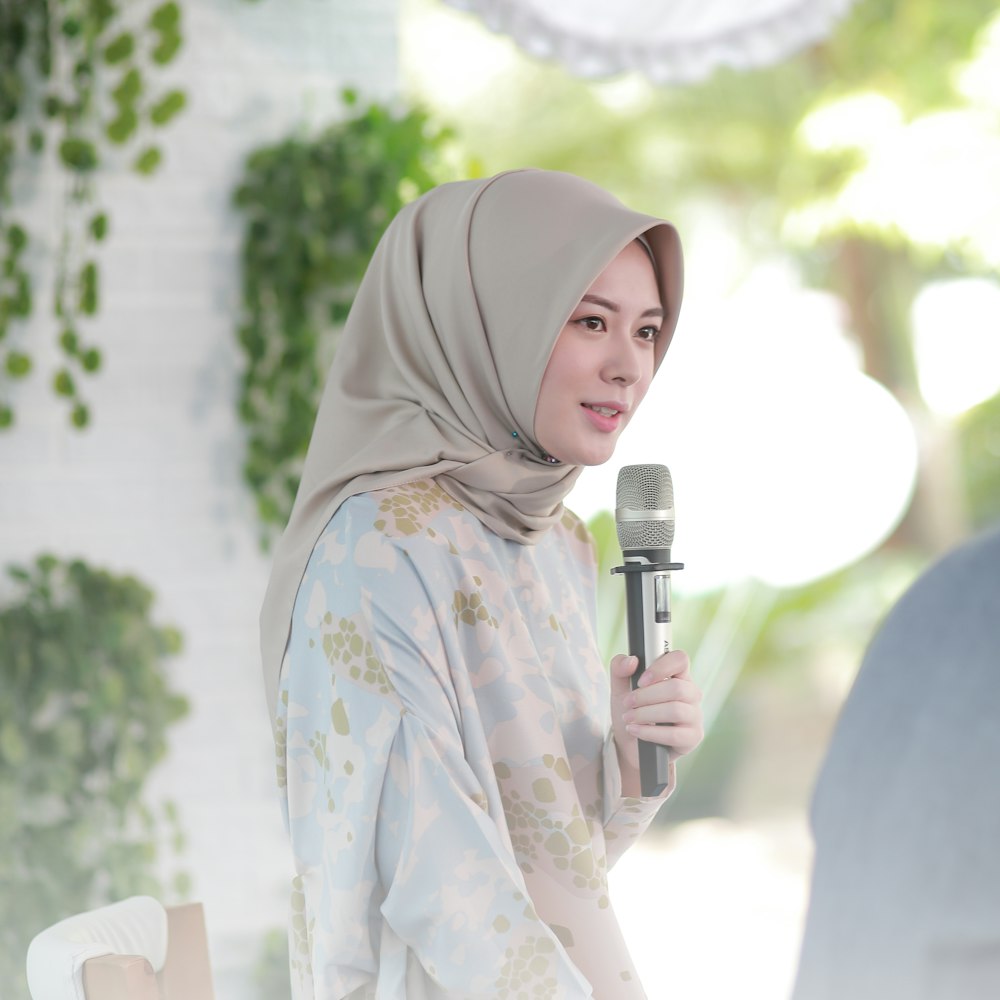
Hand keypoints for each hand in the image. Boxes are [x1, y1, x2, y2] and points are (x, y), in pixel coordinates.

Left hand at [610, 650, 703, 796]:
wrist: (630, 744)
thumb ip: (620, 668)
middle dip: (646, 696)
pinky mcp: (693, 737)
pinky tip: (635, 730)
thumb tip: (632, 660)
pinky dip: (650, 732)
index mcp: (677, 676)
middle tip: (627, 703)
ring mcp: (694, 715)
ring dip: (646, 714)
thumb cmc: (631, 711)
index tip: (640, 680)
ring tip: (628, 719)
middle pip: (676, 688)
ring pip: (675, 710)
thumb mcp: (620, 688)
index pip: (680, 659)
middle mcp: (690, 693)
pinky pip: (675, 734)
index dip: (661, 667)